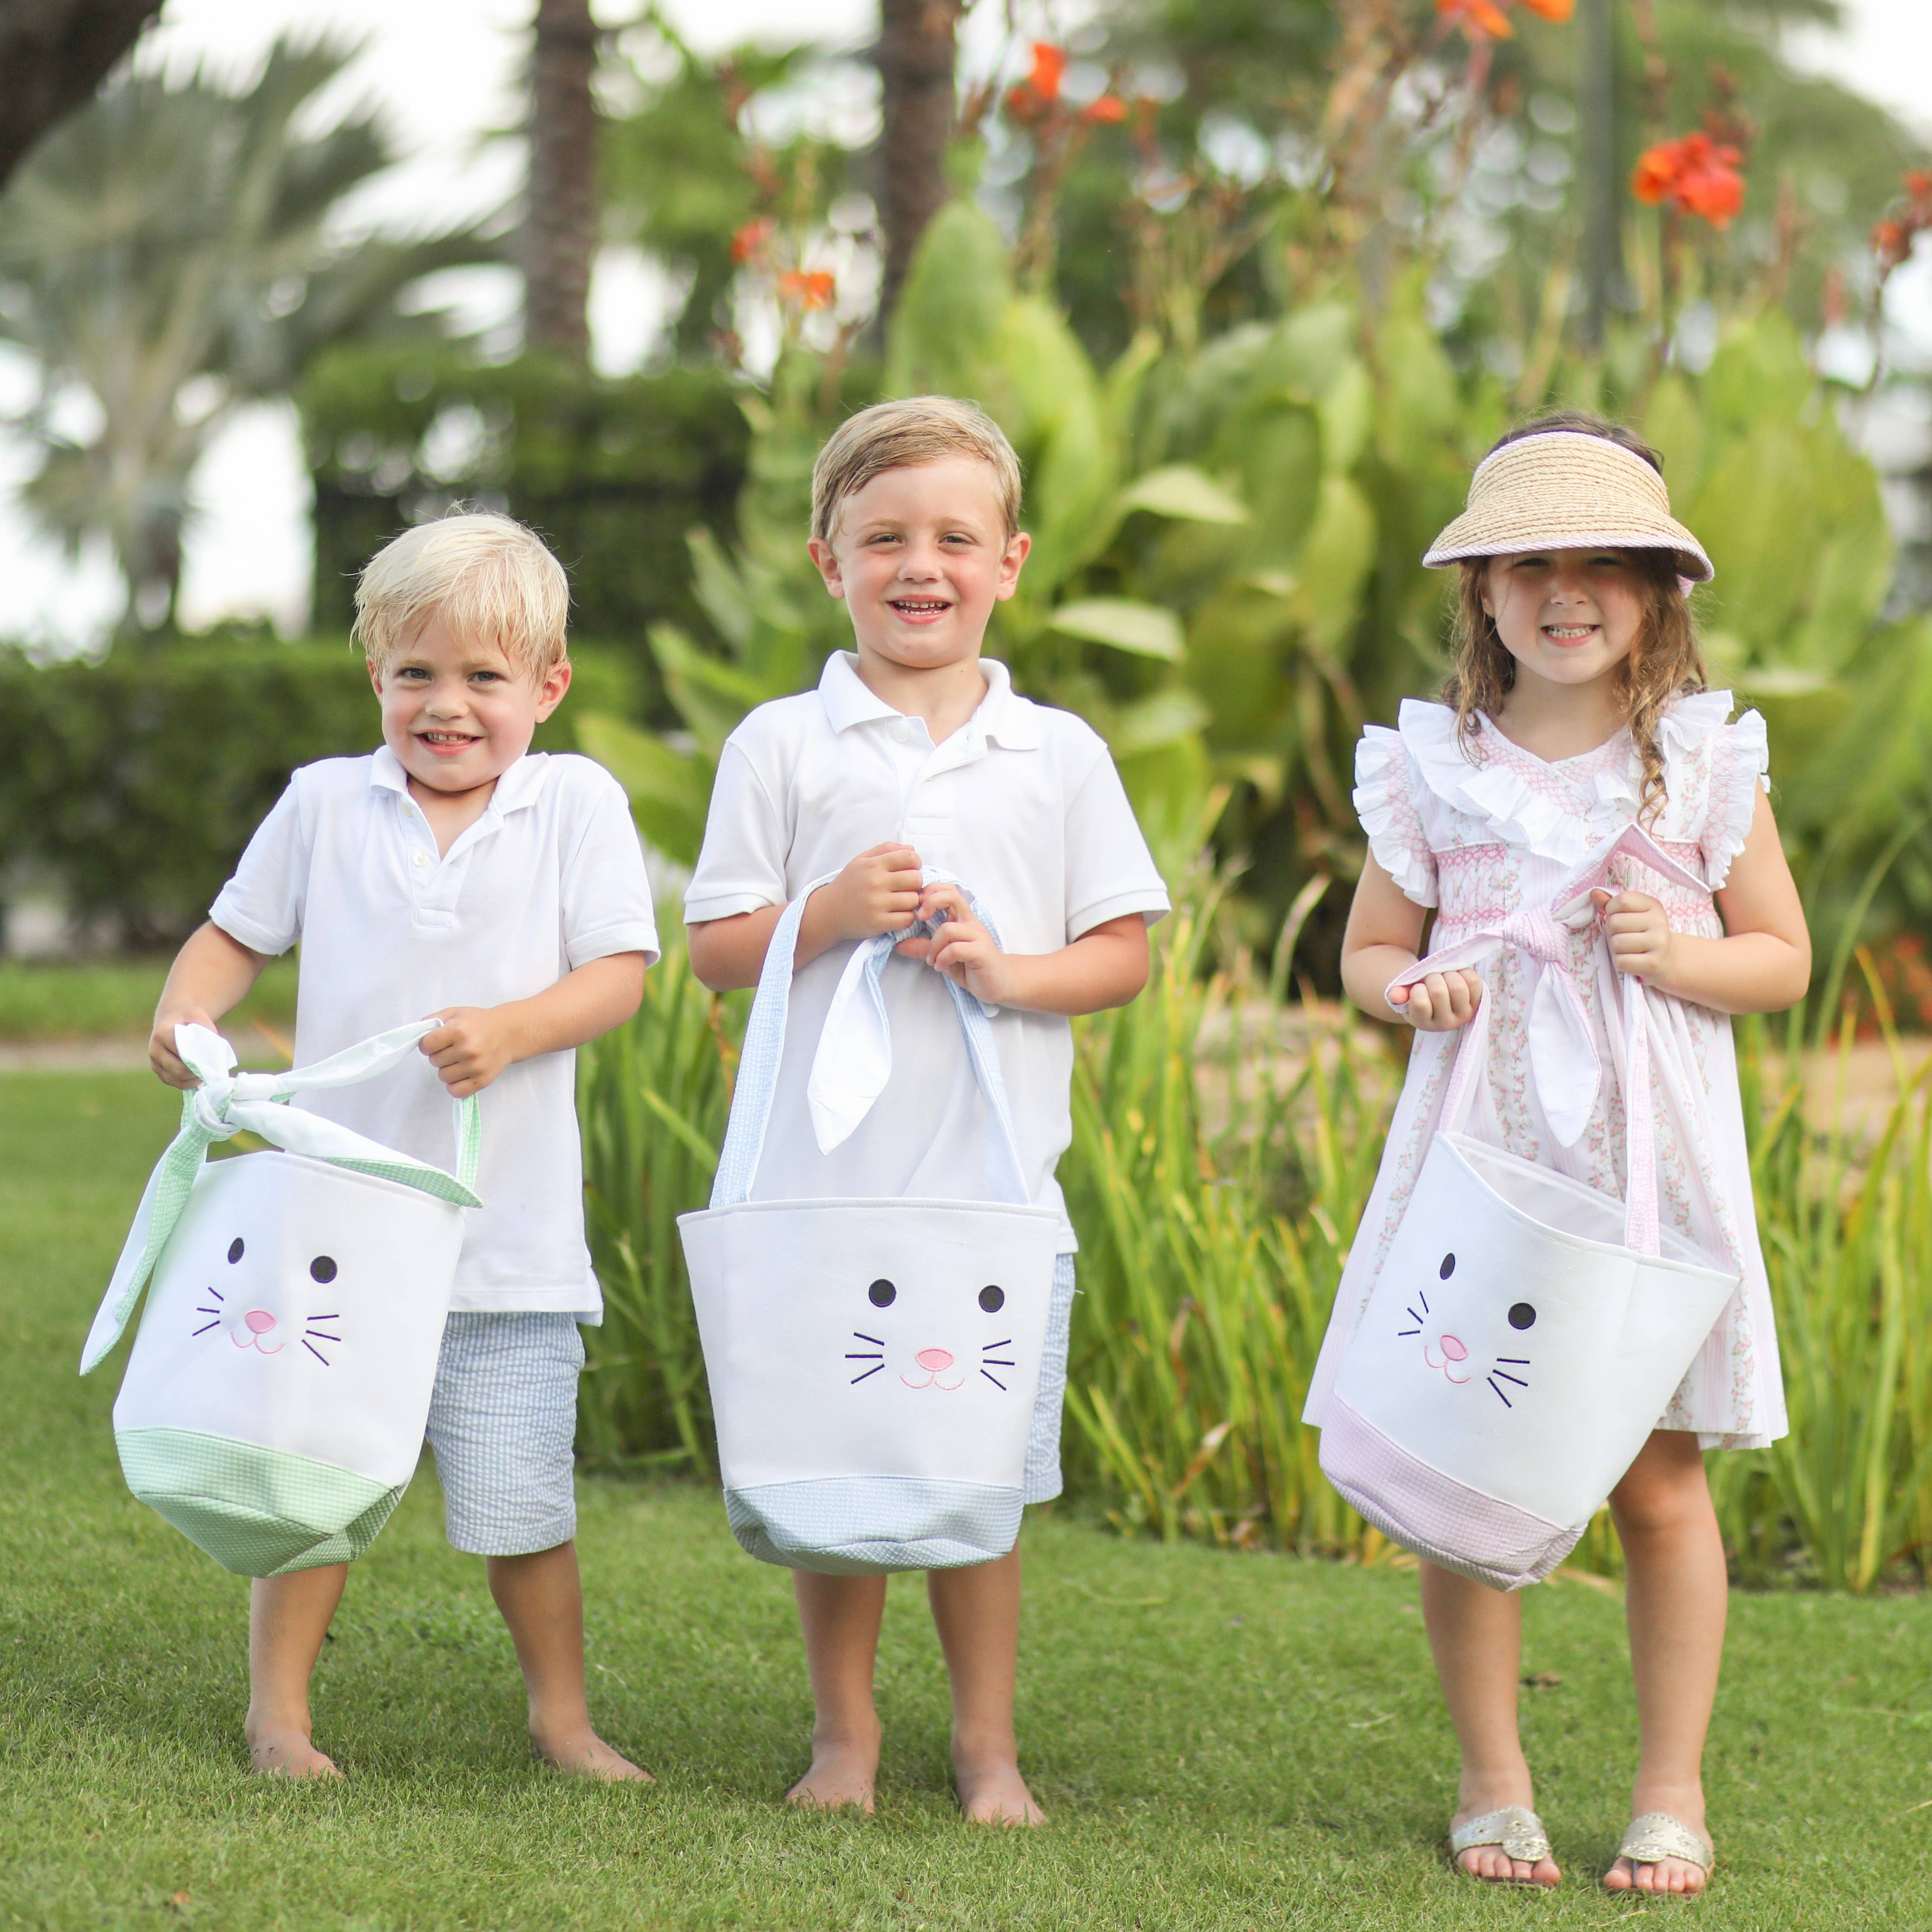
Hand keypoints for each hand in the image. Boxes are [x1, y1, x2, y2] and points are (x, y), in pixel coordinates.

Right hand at [150, 1006, 216, 1088]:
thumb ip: (207, 1029)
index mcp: (162, 1035)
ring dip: (192, 1080)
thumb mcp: (198, 1015)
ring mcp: (154, 1062)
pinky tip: (197, 1077)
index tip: (211, 1061)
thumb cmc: (186, 1017)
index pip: (182, 1054)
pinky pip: (173, 1082)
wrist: (170, 1018)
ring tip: (205, 1074)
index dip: (198, 1061)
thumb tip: (214, 1052)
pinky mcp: (158, 1071)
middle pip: (178, 1070)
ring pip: (175, 1080)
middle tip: (211, 1071)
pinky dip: (186, 1083)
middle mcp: (154, 1050)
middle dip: (196, 1073)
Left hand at [420, 1006, 519, 1097]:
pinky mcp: (482, 1080)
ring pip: (443, 1077)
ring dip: (447, 1070)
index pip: (426, 1045)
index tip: (436, 1042)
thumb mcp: (457, 1013)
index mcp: (458, 1031)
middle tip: (452, 1049)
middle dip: (439, 1055)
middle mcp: (467, 1050)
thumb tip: (418, 1032)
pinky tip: (461, 1075)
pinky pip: (456, 1091)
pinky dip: (455, 1085)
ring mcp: (475, 1067)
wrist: (509, 1033)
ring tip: (458, 1061)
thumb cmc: (480, 1022)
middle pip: (434, 1061)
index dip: (427, 1044)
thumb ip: (434, 1019)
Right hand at [814, 843, 924, 944]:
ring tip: (899, 902)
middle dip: (914, 883)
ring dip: (911, 902)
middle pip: (916, 879)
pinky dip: (906, 918)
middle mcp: (875, 882)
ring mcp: (876, 904)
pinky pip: (907, 919)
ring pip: (913, 900)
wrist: (829, 911)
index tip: (909, 870)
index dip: (915, 863)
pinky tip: (897, 914)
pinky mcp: (878, 923)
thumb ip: (886, 849)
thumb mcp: (862, 860)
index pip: (909, 858)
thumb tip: (912, 849)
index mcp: (873, 864)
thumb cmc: (849, 884)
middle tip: (904, 888)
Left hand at [897, 881, 1016, 1005]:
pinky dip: (943, 958)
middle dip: (931, 902)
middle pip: (952, 895)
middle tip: (919, 918)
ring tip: (931, 960)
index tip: (916, 908)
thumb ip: (922, 947)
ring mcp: (977, 935)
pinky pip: (956, 948)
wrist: (998, 983)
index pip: (948, 890)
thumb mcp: (941, 955)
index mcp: (961, 917)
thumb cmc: (970, 966)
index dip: (930, 891)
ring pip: (948, 928)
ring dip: (933, 946)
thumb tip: (897, 944)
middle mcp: (969, 922)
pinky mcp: (981, 952)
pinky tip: (940, 967)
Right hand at [1387, 969, 1482, 1030]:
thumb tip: (1394, 995)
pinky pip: (1473, 981)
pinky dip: (1463, 972)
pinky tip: (1456, 976)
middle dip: (1432, 977)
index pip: (1420, 1003)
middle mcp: (1445, 1023)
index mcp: (1424, 1023)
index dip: (1418, 989)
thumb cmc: (1418, 993)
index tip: (1418, 988)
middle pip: (1439, 991)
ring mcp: (1464, 1014)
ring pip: (1457, 986)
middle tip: (1431, 978)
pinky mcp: (1478, 1003)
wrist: (1438, 998)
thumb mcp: (1406, 994)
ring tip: (1444, 976)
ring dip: (1448, 974)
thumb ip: (1399, 994)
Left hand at [1593, 887, 1673, 982]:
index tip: (1620, 916)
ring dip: (1616, 948)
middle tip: (1624, 935)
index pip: (1622, 900)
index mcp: (1653, 905)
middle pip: (1615, 923)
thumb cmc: (1642, 933)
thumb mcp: (1631, 914)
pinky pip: (1621, 961)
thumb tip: (1594, 893)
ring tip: (1628, 948)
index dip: (1612, 910)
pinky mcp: (1653, 963)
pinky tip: (1632, 960)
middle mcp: (1659, 922)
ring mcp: (1659, 943)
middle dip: (1612, 931)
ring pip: (1616, 943)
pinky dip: (1620, 962)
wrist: (1666, 958)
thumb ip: (1611, 903)